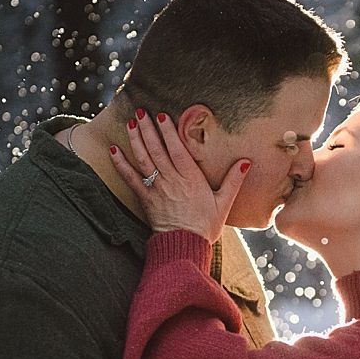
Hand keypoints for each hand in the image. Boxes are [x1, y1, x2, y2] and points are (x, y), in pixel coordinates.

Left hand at [110, 109, 249, 241]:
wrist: (184, 247)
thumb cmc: (205, 226)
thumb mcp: (224, 203)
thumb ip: (233, 180)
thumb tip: (246, 162)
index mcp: (191, 178)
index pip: (177, 149)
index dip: (169, 131)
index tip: (162, 116)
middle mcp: (171, 180)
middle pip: (157, 149)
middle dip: (148, 128)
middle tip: (142, 111)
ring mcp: (156, 188)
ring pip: (143, 158)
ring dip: (135, 139)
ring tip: (131, 123)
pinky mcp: (145, 199)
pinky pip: (130, 178)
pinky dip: (121, 163)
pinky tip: (114, 150)